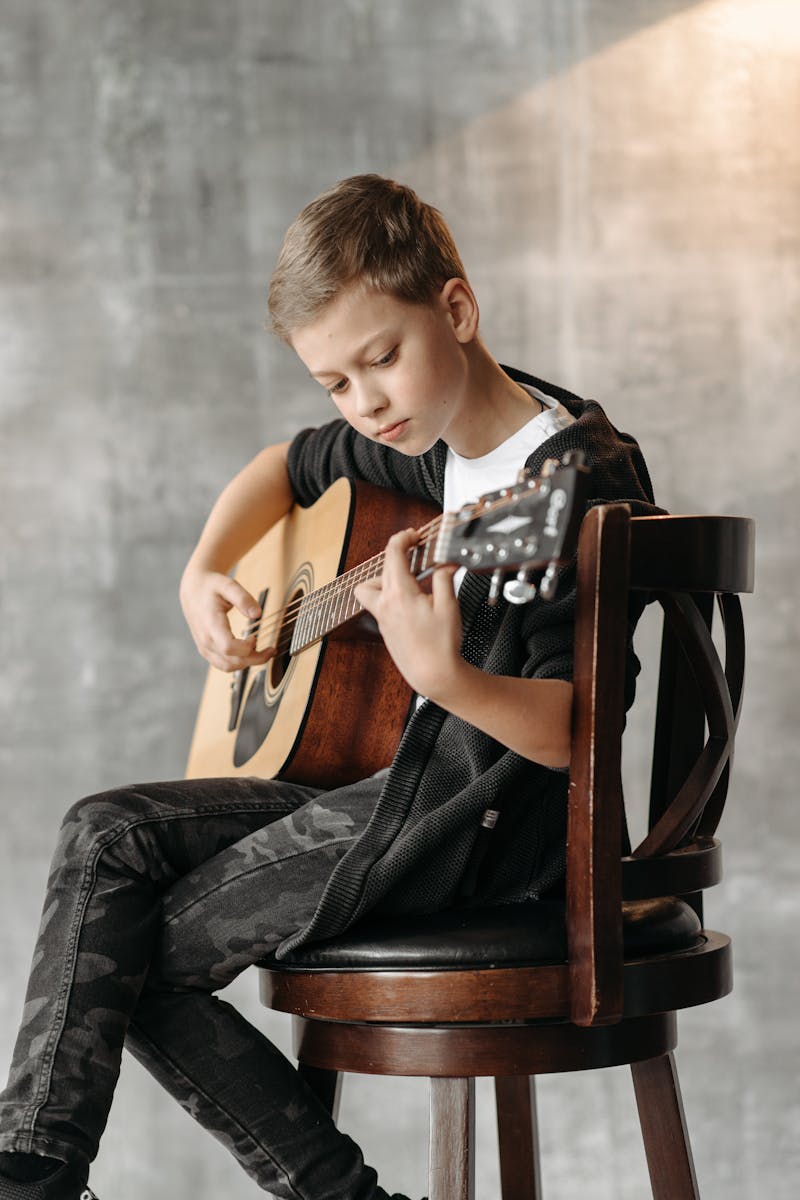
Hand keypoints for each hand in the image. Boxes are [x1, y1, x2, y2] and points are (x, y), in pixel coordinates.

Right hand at [180, 566, 274, 672]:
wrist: (193, 591)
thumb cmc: (211, 587)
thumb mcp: (228, 585)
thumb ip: (243, 598)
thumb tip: (258, 614)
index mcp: (210, 624)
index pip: (228, 647)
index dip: (246, 647)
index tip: (256, 637)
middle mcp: (205, 640)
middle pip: (232, 661)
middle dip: (255, 659)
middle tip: (271, 649)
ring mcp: (205, 648)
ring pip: (228, 667)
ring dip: (248, 663)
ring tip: (263, 652)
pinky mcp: (207, 651)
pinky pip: (224, 665)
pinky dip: (239, 663)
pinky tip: (250, 652)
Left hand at [354, 529, 463, 701]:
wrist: (432, 674)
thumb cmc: (440, 646)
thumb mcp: (449, 605)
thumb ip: (445, 578)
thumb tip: (446, 563)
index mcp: (400, 593)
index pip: (393, 554)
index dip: (403, 538)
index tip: (413, 536)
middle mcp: (385, 604)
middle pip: (383, 567)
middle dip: (398, 554)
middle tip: (415, 552)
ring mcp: (381, 617)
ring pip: (370, 586)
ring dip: (385, 577)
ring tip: (406, 579)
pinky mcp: (384, 627)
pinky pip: (378, 602)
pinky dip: (389, 594)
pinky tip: (409, 600)